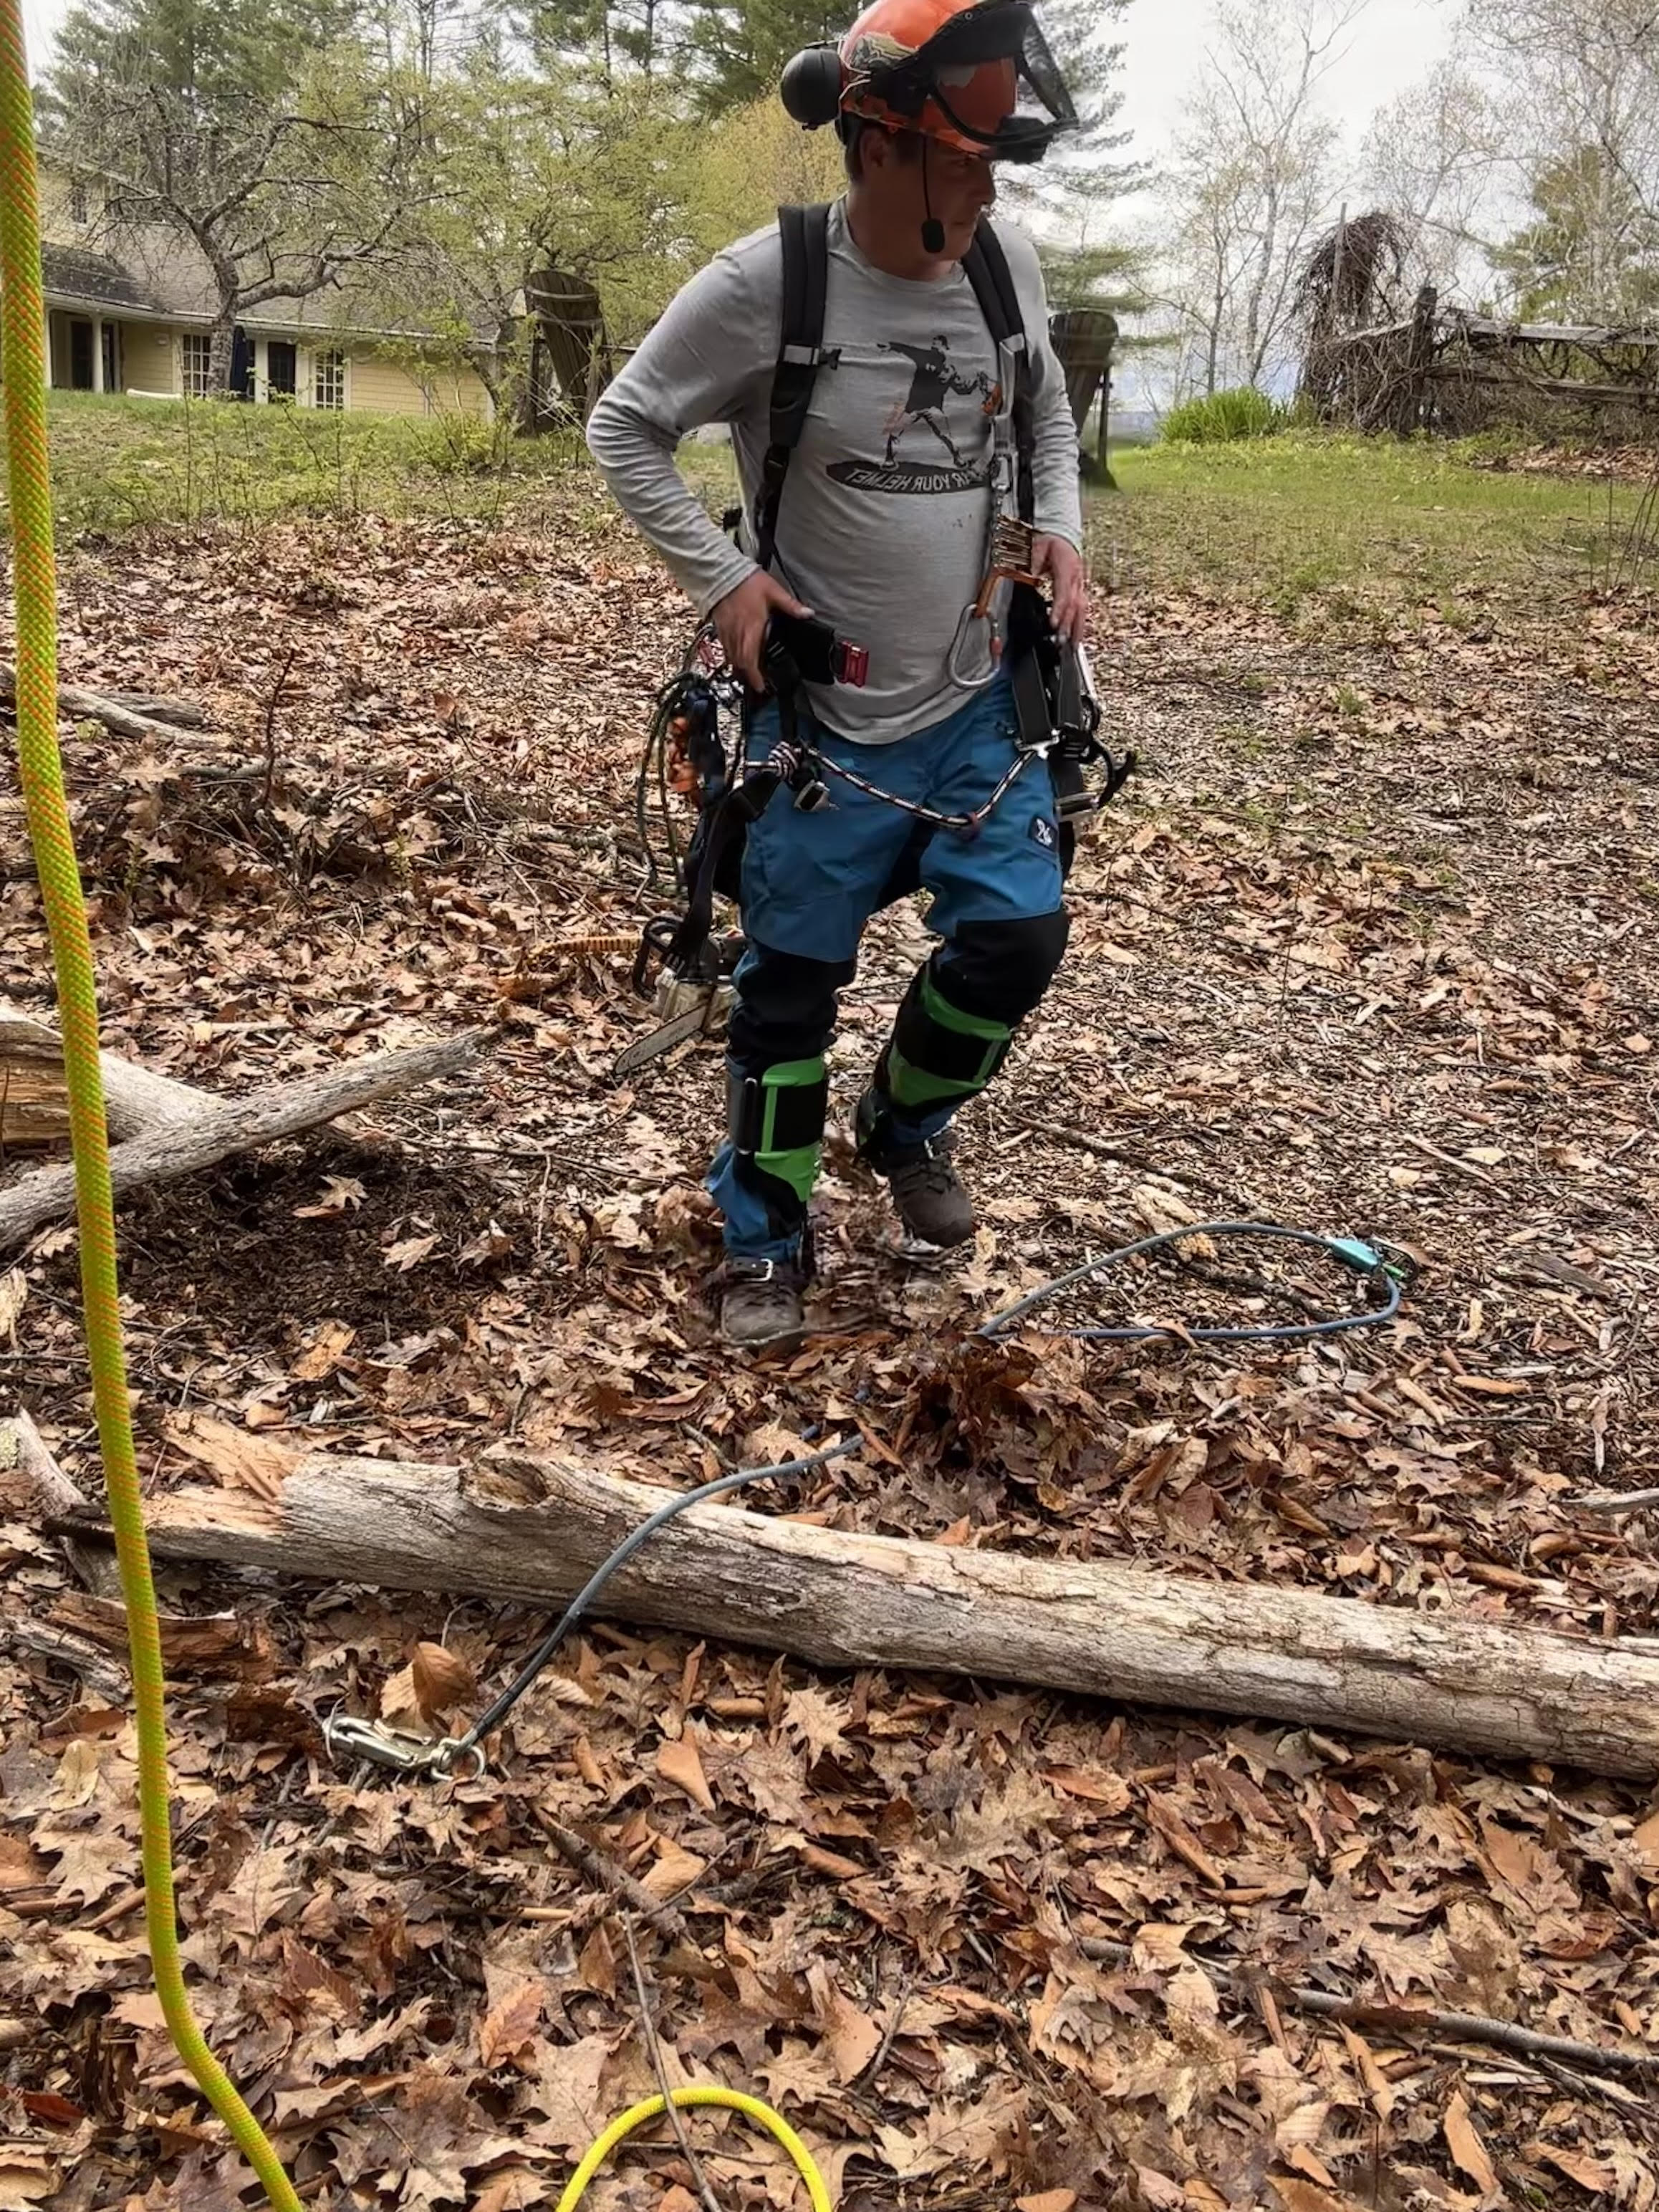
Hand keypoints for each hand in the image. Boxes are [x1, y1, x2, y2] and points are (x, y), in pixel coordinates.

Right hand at [710, 570, 812, 691]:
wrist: (720, 573)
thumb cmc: (746, 582)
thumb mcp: (773, 592)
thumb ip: (791, 606)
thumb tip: (808, 614)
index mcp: (751, 630)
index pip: (750, 662)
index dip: (755, 678)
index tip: (761, 687)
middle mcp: (737, 635)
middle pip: (740, 665)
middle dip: (748, 677)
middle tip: (758, 684)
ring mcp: (726, 633)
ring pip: (731, 659)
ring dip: (741, 668)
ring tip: (750, 673)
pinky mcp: (720, 628)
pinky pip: (726, 648)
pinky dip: (733, 656)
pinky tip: (740, 654)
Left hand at [1032, 534, 1088, 643]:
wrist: (1063, 534)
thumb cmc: (1049, 541)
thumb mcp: (1037, 548)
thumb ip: (1032, 564)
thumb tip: (1028, 577)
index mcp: (1066, 567)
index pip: (1063, 592)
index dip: (1059, 609)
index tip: (1053, 624)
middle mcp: (1076, 577)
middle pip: (1075, 605)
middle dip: (1069, 625)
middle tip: (1062, 641)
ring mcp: (1080, 582)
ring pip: (1082, 608)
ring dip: (1078, 627)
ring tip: (1074, 645)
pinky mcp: (1080, 587)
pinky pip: (1082, 606)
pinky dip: (1080, 622)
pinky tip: (1077, 634)